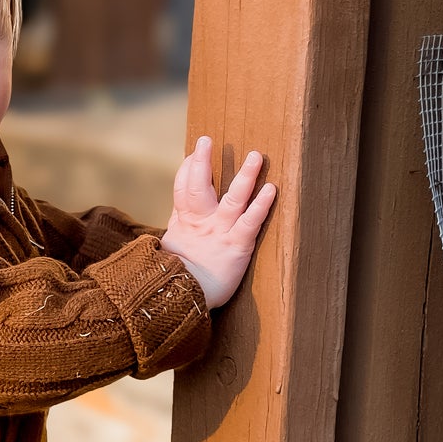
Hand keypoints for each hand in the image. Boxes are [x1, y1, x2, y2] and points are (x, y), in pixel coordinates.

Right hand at [160, 136, 274, 308]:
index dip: (187, 169)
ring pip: (232, 199)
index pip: (182, 189)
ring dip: (245, 176)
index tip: (193, 153)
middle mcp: (201, 223)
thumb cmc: (178, 278)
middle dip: (202, 161)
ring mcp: (219, 232)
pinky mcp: (236, 246)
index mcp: (184, 223)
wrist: (181, 300)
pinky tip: (271, 189)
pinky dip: (261, 204)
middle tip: (206, 141)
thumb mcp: (171, 251)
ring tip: (256, 156)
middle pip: (199, 186)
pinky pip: (250, 221)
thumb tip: (177, 223)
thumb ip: (178, 232)